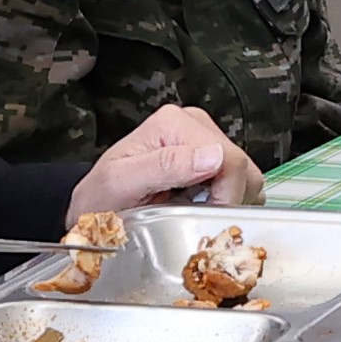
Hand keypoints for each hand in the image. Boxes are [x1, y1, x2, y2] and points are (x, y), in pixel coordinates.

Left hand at [75, 106, 257, 218]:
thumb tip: (213, 157)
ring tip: (192, 209)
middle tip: (193, 215)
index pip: (230, 160)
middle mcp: (194, 125)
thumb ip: (163, 167)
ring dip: (226, 201)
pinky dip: (225, 200)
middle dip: (226, 199)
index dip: (225, 196)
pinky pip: (239, 183)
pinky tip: (197, 205)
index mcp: (174, 123)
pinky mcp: (211, 158)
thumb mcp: (120, 183)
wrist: (94, 205)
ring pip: (246, 177)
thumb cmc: (101, 197)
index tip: (203, 217)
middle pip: (243, 168)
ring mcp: (205, 140)